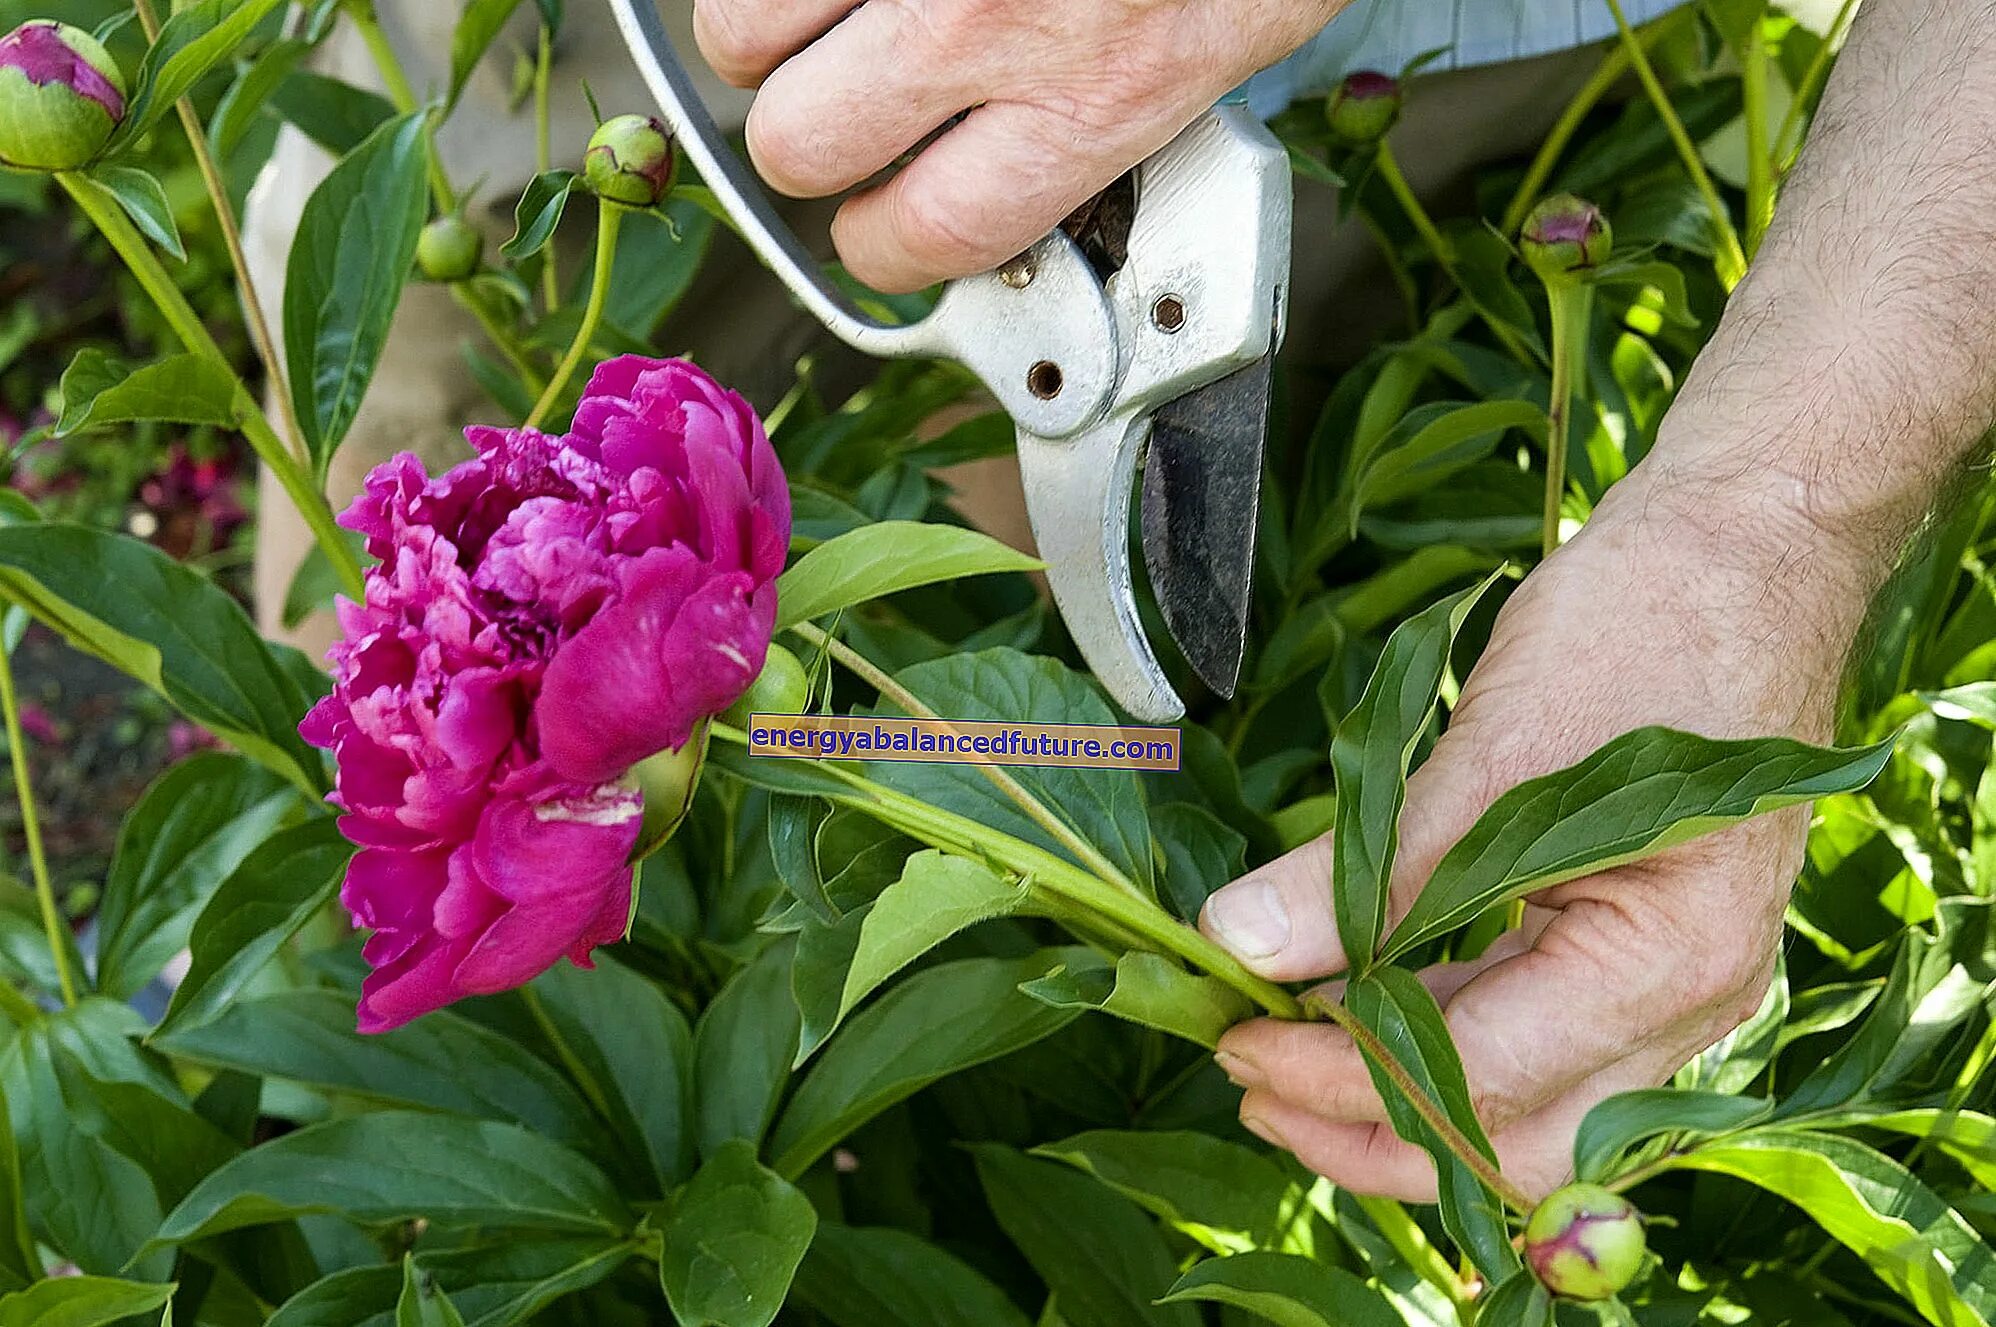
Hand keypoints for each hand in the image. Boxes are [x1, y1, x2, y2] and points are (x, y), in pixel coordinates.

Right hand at [692, 0, 1343, 292]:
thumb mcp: (1241, 33)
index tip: (887, 223)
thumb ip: (1122, 110)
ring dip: (771, 31)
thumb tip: (1042, 161)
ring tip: (831, 12)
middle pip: (797, 143)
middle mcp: (985, 16)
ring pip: (738, 28)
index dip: (887, 243)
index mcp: (1095, 92)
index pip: (927, 233)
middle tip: (851, 107)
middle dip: (814, 136)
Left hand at [1199, 463, 1873, 1199]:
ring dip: (1395, 1094)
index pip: (1479, 1080)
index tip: (1235, 1040)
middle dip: (1370, 1133)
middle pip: (1514, 1146)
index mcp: (1669, 963)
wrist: (1747, 548)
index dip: (1342, 1077)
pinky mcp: (1633, 946)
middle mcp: (1687, 1002)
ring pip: (1521, 1103)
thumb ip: (1369, 870)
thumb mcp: (1497, 749)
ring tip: (1277, 1051)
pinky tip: (1350, 1005)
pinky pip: (1530, 1033)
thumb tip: (1235, 944)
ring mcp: (1669, 982)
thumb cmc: (1649, 626)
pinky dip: (1435, 1034)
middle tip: (1249, 1080)